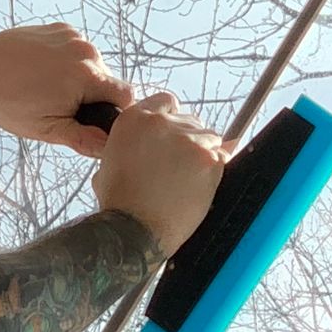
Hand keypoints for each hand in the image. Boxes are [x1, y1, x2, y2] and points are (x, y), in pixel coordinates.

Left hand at [0, 24, 134, 156]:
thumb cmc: (7, 101)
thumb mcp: (47, 129)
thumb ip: (84, 139)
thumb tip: (109, 147)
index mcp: (88, 76)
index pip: (126, 96)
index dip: (115, 112)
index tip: (95, 120)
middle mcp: (86, 50)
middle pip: (108, 80)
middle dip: (93, 96)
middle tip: (61, 107)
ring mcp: (72, 36)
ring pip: (92, 64)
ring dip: (80, 78)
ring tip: (48, 89)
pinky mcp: (59, 29)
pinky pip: (75, 49)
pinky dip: (67, 62)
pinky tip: (42, 72)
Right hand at [90, 92, 234, 255]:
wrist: (135, 230)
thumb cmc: (120, 202)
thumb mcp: (109, 161)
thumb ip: (130, 143)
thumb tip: (143, 146)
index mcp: (135, 119)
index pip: (166, 102)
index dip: (171, 120)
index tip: (172, 135)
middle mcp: (163, 123)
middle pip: (190, 120)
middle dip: (187, 139)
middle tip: (178, 165)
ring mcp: (190, 140)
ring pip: (209, 136)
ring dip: (202, 153)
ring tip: (188, 178)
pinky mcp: (210, 160)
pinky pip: (222, 156)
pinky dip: (214, 169)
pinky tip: (199, 184)